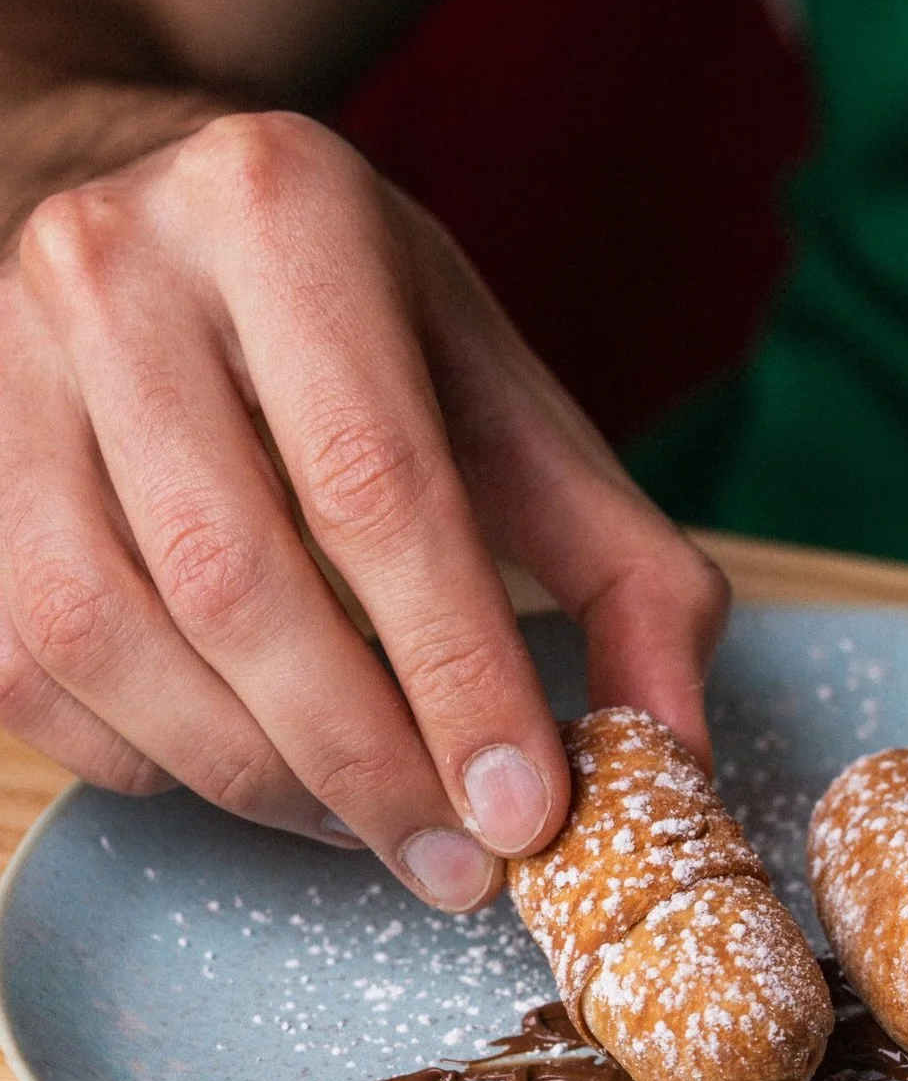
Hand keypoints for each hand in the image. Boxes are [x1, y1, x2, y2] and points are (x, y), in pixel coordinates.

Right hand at [0, 110, 728, 909]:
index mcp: (286, 217)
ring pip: (109, 639)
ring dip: (255, 776)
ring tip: (366, 825)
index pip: (376, 487)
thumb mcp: (502, 398)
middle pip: (234, 580)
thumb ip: (617, 562)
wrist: (158, 221)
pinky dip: (147, 756)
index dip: (455, 672)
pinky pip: (28, 669)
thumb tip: (669, 754)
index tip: (524, 813)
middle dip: (362, 760)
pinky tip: (245, 763)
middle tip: (455, 863)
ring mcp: (5, 369)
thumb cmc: (357, 326)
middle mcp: (117, 272)